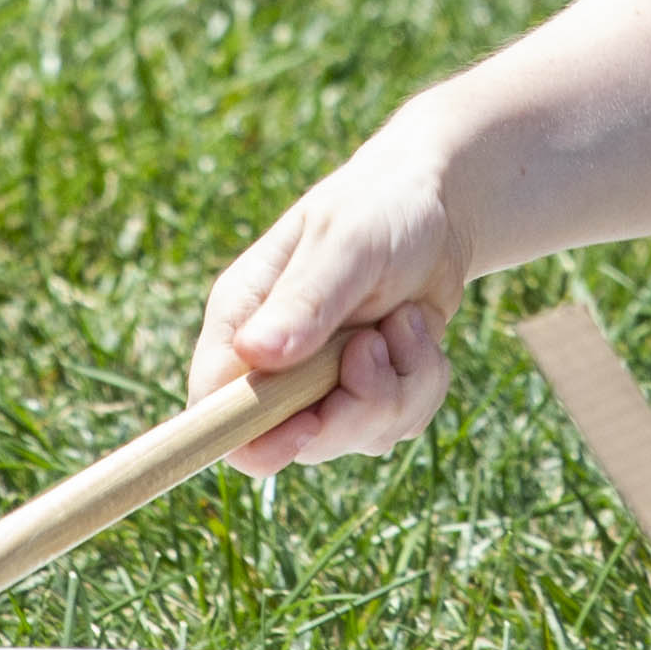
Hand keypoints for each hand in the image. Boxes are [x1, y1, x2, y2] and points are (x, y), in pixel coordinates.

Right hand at [189, 141, 471, 473]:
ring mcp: (323, 385)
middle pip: (294, 440)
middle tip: (377, 344)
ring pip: (356, 437)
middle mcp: (274, 363)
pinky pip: (400, 424)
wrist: (436, 210)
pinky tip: (420, 333)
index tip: (308, 423)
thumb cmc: (378, 209)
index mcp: (242, 320)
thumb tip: (255, 353)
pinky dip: (424, 383)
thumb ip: (305, 299)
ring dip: (401, 386)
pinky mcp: (370, 394)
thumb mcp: (346, 243)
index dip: (251, 436)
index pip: (213, 407)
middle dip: (354, 407)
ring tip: (406, 321)